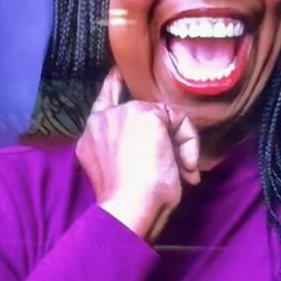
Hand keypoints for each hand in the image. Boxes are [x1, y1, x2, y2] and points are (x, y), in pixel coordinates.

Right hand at [76, 69, 199, 240]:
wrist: (128, 206)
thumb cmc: (127, 202)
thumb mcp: (122, 170)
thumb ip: (129, 149)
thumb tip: (162, 147)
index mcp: (91, 137)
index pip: (102, 104)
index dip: (111, 86)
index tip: (117, 74)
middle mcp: (101, 121)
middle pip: (143, 113)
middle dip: (164, 139)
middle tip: (175, 169)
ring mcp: (122, 114)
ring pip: (163, 117)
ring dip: (178, 145)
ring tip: (181, 172)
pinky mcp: (146, 114)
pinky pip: (178, 120)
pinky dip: (189, 144)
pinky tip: (184, 167)